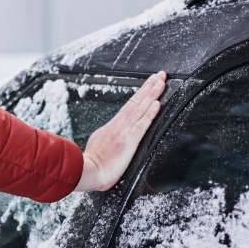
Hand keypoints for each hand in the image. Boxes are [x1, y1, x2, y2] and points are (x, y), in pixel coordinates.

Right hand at [75, 71, 165, 191]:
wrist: (87, 172)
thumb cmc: (92, 165)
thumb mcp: (99, 144)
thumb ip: (108, 137)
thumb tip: (113, 136)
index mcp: (113, 126)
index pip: (130, 106)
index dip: (141, 94)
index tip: (150, 83)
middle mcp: (119, 125)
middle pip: (136, 102)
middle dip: (149, 87)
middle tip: (160, 75)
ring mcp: (124, 132)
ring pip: (140, 108)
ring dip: (152, 94)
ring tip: (161, 82)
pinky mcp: (128, 141)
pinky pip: (142, 124)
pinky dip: (150, 113)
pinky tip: (157, 104)